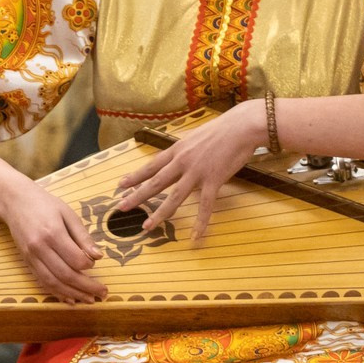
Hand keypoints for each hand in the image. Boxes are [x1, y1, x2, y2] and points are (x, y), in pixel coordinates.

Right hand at [0, 177, 105, 302]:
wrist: (14, 202)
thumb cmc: (44, 204)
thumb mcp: (68, 213)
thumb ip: (82, 236)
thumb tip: (98, 256)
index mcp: (52, 233)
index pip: (76, 259)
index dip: (89, 265)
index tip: (95, 262)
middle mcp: (39, 248)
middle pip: (65, 275)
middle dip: (86, 287)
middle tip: (103, 293)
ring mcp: (31, 257)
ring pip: (53, 283)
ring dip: (73, 294)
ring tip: (89, 300)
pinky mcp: (27, 262)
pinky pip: (42, 282)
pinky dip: (57, 293)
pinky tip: (70, 299)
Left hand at [111, 102, 264, 244]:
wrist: (242, 126)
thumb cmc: (223, 129)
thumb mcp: (195, 136)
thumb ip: (185, 148)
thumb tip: (179, 153)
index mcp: (177, 150)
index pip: (151, 166)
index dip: (135, 176)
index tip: (120, 185)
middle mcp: (182, 162)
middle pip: (155, 182)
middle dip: (136, 196)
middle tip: (120, 207)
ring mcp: (197, 172)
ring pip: (174, 197)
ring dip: (159, 213)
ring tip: (146, 226)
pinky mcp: (214, 180)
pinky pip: (205, 205)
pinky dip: (201, 222)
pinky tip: (195, 236)